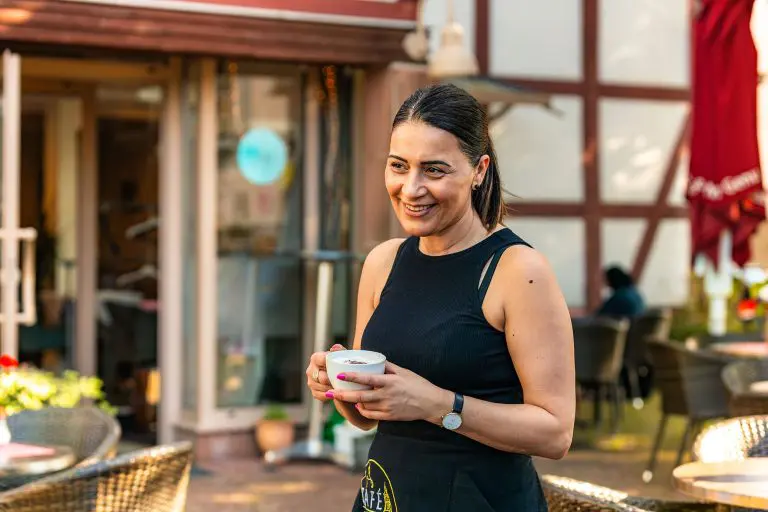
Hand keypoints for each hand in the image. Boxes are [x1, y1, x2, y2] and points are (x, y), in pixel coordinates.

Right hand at [306, 344, 345, 401]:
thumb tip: (334, 348)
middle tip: (343, 382)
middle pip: (322, 377)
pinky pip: (321, 396)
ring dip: (332, 389)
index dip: (331, 365)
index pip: (322, 361)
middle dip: (333, 380)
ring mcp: (311, 382)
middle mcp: (310, 370)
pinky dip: (329, 396)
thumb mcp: (341, 354)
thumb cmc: (341, 363)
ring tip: (342, 387)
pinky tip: (336, 393)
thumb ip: (339, 350)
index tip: (340, 368)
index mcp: (315, 358)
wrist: (341, 375)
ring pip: (322, 387)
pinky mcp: (314, 392)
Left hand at [327, 362, 451, 422]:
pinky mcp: (389, 416)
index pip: (367, 379)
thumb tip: (373, 360)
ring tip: (342, 396)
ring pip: (364, 406)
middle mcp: (387, 395)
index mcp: (390, 382)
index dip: (352, 377)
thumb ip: (387, 366)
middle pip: (360, 396)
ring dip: (352, 402)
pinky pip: (371, 415)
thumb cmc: (417, 384)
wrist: (430, 403)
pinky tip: (358, 405)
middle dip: (343, 395)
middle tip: (331, 392)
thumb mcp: (403, 371)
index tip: (340, 375)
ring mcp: (387, 407)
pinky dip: (362, 410)